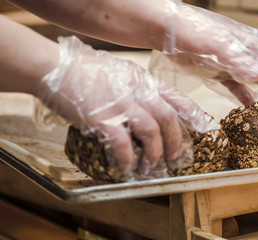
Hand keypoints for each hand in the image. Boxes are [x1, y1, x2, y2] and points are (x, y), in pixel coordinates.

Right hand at [37, 36, 216, 178]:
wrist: (51, 67)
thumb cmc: (80, 69)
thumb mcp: (116, 71)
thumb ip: (132, 87)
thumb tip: (141, 108)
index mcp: (141, 78)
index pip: (174, 96)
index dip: (190, 112)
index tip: (202, 125)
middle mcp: (137, 90)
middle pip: (167, 117)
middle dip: (175, 140)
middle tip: (175, 156)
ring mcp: (121, 103)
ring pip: (151, 131)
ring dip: (154, 153)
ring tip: (151, 166)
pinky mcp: (103, 117)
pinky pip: (123, 143)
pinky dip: (128, 158)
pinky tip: (126, 168)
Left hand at [159, 1, 257, 103]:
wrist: (169, 31)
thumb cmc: (193, 32)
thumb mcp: (216, 46)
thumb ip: (238, 60)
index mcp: (250, 44)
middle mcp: (246, 53)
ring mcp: (233, 62)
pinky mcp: (218, 70)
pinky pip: (237, 86)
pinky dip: (246, 95)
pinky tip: (253, 105)